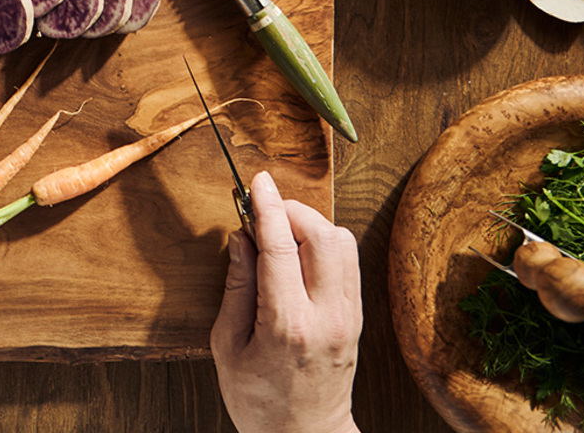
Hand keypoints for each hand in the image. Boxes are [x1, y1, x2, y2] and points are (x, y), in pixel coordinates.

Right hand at [211, 170, 363, 432]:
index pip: (281, 246)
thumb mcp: (227, 347)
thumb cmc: (258, 401)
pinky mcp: (357, 319)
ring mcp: (349, 317)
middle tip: (263, 214)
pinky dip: (325, 244)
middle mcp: (327, 316)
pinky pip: (349, 262)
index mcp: (288, 325)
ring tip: (280, 235)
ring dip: (311, 225)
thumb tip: (241, 238)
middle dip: (292, 211)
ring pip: (343, 243)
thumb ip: (236, 286)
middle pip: (323, 235)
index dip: (267, 207)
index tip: (256, 181)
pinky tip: (299, 254)